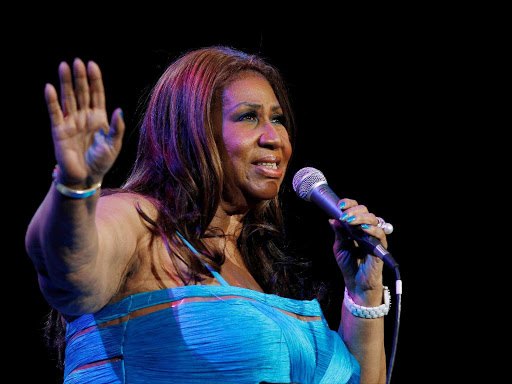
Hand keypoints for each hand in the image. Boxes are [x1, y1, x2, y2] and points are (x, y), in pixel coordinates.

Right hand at [45, 58, 123, 186]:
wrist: (86, 178)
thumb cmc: (101, 162)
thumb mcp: (114, 145)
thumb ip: (117, 128)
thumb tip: (119, 110)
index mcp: (99, 119)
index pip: (96, 94)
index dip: (94, 80)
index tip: (92, 65)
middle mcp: (84, 117)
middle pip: (81, 93)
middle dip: (80, 77)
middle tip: (77, 61)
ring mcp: (71, 122)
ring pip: (68, 98)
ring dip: (66, 83)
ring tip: (63, 66)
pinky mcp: (59, 130)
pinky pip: (55, 113)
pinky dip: (52, 101)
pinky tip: (49, 87)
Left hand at [329, 198, 386, 304]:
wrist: (355, 283)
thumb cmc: (348, 264)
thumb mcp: (339, 247)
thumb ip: (338, 233)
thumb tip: (333, 219)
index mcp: (356, 227)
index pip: (355, 209)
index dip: (349, 204)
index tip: (340, 205)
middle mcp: (367, 229)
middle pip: (365, 211)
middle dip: (354, 210)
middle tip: (344, 216)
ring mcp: (374, 237)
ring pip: (373, 219)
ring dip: (361, 218)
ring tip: (350, 221)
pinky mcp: (380, 247)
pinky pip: (380, 234)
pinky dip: (372, 229)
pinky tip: (363, 229)